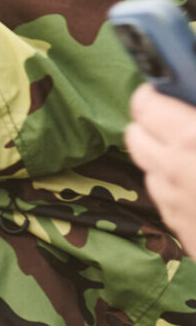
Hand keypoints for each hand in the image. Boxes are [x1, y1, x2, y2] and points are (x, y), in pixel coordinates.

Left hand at [128, 83, 195, 249]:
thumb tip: (194, 91)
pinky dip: (179, 189)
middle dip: (155, 124)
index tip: (173, 91)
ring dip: (165, 158)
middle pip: (135, 135)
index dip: (157, 94)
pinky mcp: (185, 234)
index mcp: (192, 140)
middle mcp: (174, 172)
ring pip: (149, 169)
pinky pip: (167, 201)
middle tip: (185, 122)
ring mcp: (175, 205)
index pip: (144, 104)